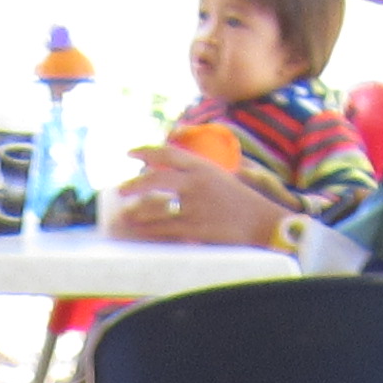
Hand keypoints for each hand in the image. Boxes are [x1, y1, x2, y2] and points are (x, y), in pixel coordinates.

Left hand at [108, 141, 285, 246]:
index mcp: (202, 167)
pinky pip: (165, 229)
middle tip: (120, 190)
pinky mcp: (195, 229)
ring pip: (155, 208)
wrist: (262, 222)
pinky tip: (138, 230)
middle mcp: (195, 183)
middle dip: (133, 185)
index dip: (145, 152)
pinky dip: (148, 230)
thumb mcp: (219, 176)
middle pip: (154, 180)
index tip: (129, 153)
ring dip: (136, 212)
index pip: (167, 154)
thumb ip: (195, 172)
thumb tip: (170, 169)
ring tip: (125, 215)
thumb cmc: (241, 201)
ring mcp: (194, 207)